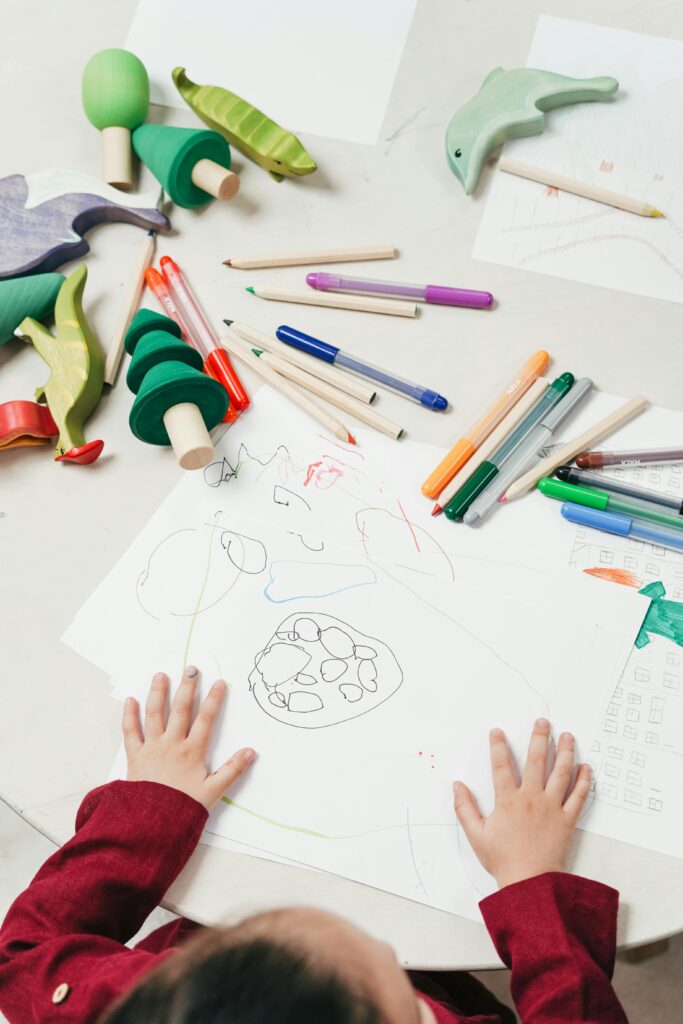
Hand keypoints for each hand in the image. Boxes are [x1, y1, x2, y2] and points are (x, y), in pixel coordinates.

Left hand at [123, 668, 255, 810]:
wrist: (150, 824)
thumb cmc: (182, 808)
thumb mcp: (213, 791)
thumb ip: (232, 770)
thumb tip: (251, 752)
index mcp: (192, 752)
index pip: (206, 720)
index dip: (214, 700)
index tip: (220, 682)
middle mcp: (172, 744)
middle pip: (181, 710)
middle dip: (187, 688)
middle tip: (191, 669)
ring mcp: (152, 748)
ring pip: (155, 715)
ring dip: (158, 693)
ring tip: (161, 675)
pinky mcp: (135, 756)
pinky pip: (130, 732)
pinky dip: (129, 715)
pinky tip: (131, 701)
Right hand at [453, 718, 590, 888]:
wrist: (529, 883)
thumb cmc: (502, 860)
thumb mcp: (476, 835)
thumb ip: (464, 808)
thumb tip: (457, 785)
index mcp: (508, 800)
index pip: (501, 765)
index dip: (498, 746)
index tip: (497, 731)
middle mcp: (531, 798)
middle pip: (536, 760)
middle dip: (539, 738)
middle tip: (543, 722)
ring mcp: (551, 807)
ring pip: (560, 773)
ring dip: (565, 752)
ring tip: (568, 736)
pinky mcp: (567, 820)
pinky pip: (578, 797)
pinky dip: (584, 781)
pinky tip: (586, 767)